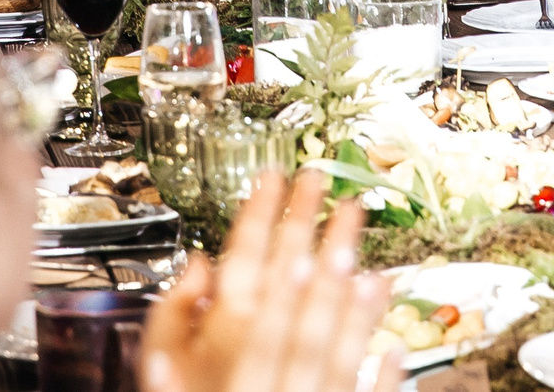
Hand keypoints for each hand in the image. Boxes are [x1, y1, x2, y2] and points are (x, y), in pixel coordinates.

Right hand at [142, 168, 398, 391]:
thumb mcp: (158, 374)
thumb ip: (169, 322)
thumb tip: (199, 269)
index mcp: (222, 359)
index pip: (246, 276)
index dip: (263, 222)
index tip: (279, 181)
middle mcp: (266, 380)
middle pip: (298, 299)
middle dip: (319, 241)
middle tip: (339, 194)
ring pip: (335, 344)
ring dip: (355, 295)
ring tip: (370, 251)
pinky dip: (381, 367)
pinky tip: (396, 338)